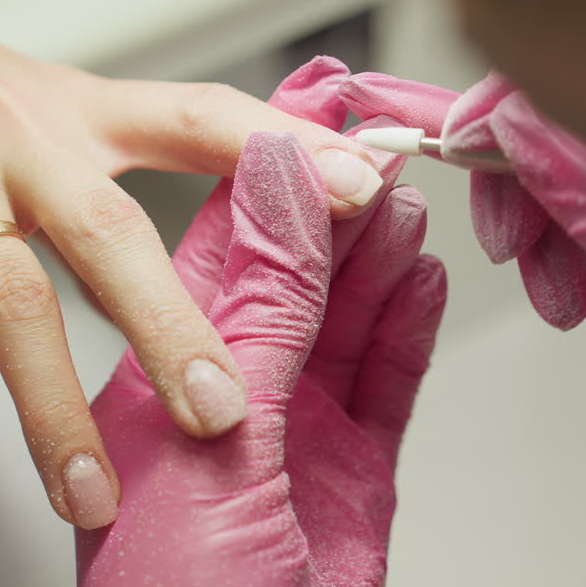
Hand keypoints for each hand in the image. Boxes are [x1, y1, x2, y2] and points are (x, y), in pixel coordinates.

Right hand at [0, 0, 386, 527]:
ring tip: (91, 487)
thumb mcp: (53, 98)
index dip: (286, 151)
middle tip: (223, 414)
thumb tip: (254, 174)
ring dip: (53, 402)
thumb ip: (140, 143)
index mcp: (84, 111)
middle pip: (113, 236)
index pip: (203, 119)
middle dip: (172, 328)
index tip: (365, 191)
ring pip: (10, 295)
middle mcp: (24, 141)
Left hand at [76, 127, 444, 586]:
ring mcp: (297, 438)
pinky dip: (408, 330)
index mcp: (161, 386)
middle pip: (290, 277)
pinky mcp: (355, 475)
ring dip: (376, 259)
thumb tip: (277, 183)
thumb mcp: (217, 439)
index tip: (312, 111)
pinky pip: (386, 383)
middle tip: (379, 142)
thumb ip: (257, 310)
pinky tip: (424, 283)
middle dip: (333, 208)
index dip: (266, 174)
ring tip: (407, 198)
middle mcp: (228, 402)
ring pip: (343, 321)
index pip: (216, 251)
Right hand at [341, 70, 585, 586]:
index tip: (454, 143)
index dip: (516, 100)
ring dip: (536, 223)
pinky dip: (559, 245)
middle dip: (519, 176)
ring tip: (551, 297)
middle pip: (578, 113)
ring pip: (573, 164)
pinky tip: (565, 291)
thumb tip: (508, 120)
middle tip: (505, 247)